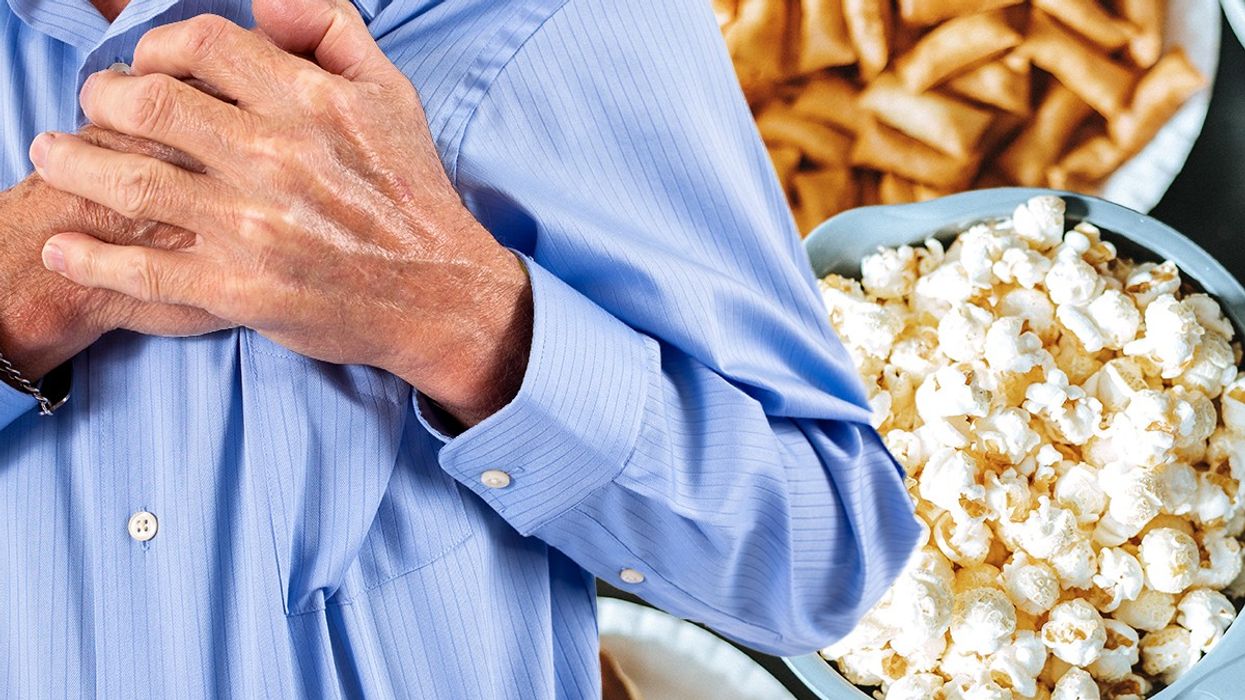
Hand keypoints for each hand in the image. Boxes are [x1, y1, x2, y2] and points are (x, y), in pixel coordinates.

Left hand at [31, 0, 531, 425]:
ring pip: (128, 181)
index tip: (146, 65)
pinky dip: (89, 259)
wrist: (441, 295)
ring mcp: (252, 227)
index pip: (197, 45)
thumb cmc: (412, 193)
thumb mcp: (391, 93)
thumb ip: (330, 28)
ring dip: (72, 162)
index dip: (154, 46)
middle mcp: (275, 158)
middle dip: (102, 96)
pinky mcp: (240, 290)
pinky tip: (62, 249)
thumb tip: (262, 2)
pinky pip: (142, 271)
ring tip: (52, 155)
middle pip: (145, 104)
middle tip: (94, 105)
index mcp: (309, 102)